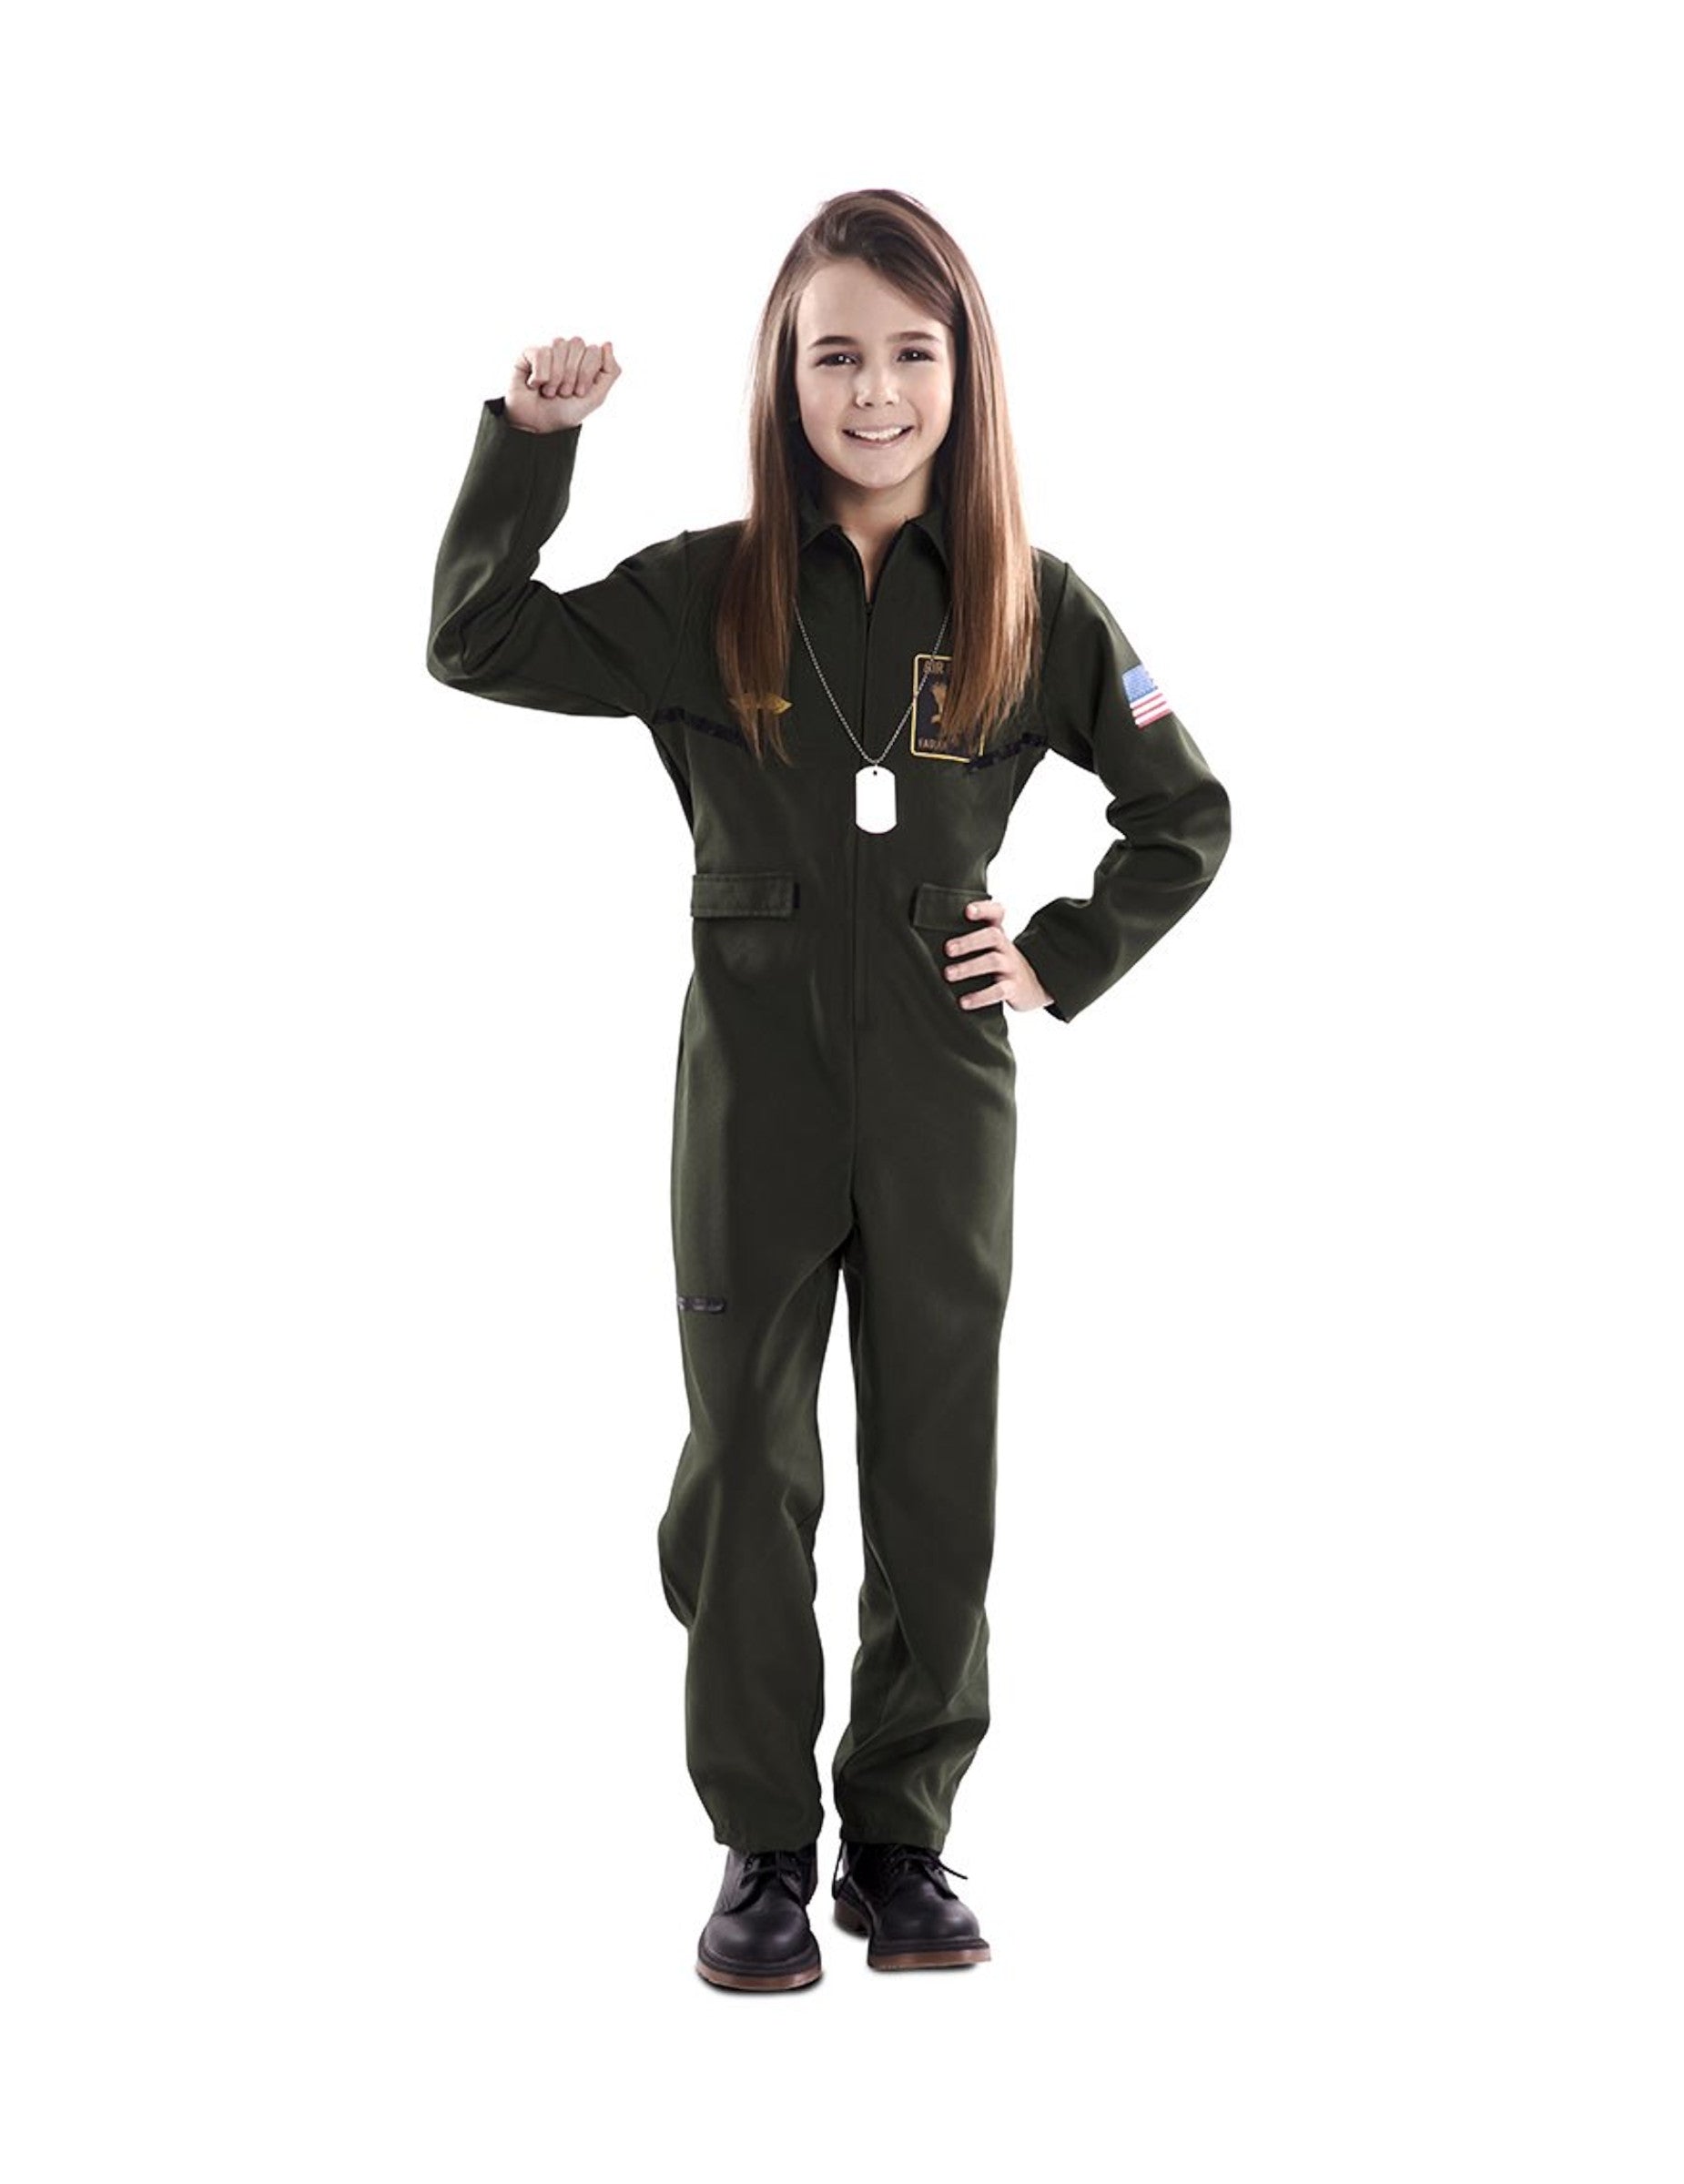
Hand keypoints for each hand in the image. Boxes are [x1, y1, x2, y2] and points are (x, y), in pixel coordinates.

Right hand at [504, 336, 621, 433]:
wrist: (538, 425)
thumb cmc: (566, 412)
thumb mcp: (596, 397)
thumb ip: (610, 371)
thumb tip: (607, 343)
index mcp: (584, 360)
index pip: (594, 349)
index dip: (587, 372)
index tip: (579, 393)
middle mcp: (567, 352)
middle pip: (577, 343)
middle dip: (572, 373)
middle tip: (565, 393)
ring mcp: (549, 351)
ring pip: (559, 344)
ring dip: (556, 375)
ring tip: (550, 392)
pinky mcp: (529, 353)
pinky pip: (541, 352)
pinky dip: (541, 374)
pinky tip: (535, 386)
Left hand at [943, 899, 1053, 1012]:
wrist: (1033, 985)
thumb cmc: (999, 963)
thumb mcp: (990, 947)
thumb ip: (968, 940)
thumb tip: (927, 939)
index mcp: (997, 934)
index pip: (996, 912)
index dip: (984, 909)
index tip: (967, 911)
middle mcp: (1005, 947)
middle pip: (992, 936)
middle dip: (969, 941)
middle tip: (948, 949)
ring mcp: (1011, 967)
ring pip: (993, 961)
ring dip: (969, 967)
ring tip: (948, 974)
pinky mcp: (1013, 988)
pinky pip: (999, 991)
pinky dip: (980, 996)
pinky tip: (964, 1002)